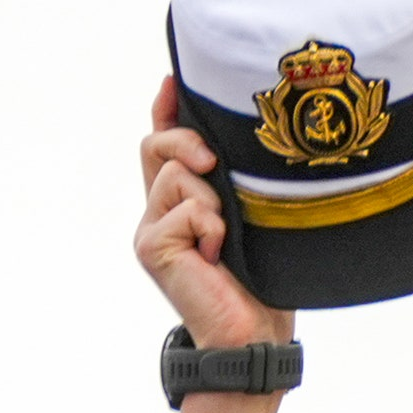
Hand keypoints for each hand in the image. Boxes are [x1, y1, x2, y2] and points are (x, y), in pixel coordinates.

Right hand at [134, 78, 295, 350]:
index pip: (164, 144)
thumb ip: (235, 182)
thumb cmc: (261, 280)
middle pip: (157, 145)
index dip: (166, 109)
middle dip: (186, 141)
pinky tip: (216, 253)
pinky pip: (184, 207)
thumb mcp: (252, 216)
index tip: (173, 80)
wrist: (251, 332)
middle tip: (213, 163)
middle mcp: (160, 212)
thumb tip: (242, 138)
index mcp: (183, 202)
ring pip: (176, 175)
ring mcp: (151, 229)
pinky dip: (209, 224)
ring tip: (225, 236)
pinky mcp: (151, 246)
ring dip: (212, 200)